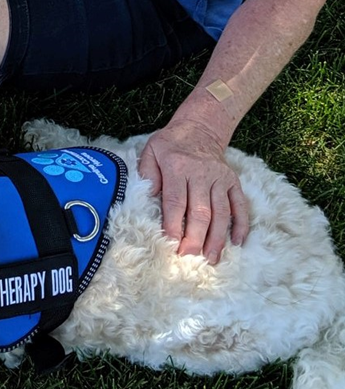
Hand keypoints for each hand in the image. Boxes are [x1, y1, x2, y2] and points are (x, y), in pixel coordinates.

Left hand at [138, 119, 249, 263]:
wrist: (199, 128)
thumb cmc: (170, 145)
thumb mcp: (151, 152)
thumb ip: (147, 174)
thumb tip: (149, 197)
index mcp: (177, 167)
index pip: (176, 202)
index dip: (174, 226)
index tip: (172, 245)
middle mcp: (201, 173)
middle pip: (200, 212)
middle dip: (195, 239)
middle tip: (190, 258)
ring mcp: (220, 178)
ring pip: (221, 213)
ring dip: (217, 238)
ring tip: (211, 259)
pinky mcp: (233, 182)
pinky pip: (240, 205)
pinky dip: (241, 225)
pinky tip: (237, 243)